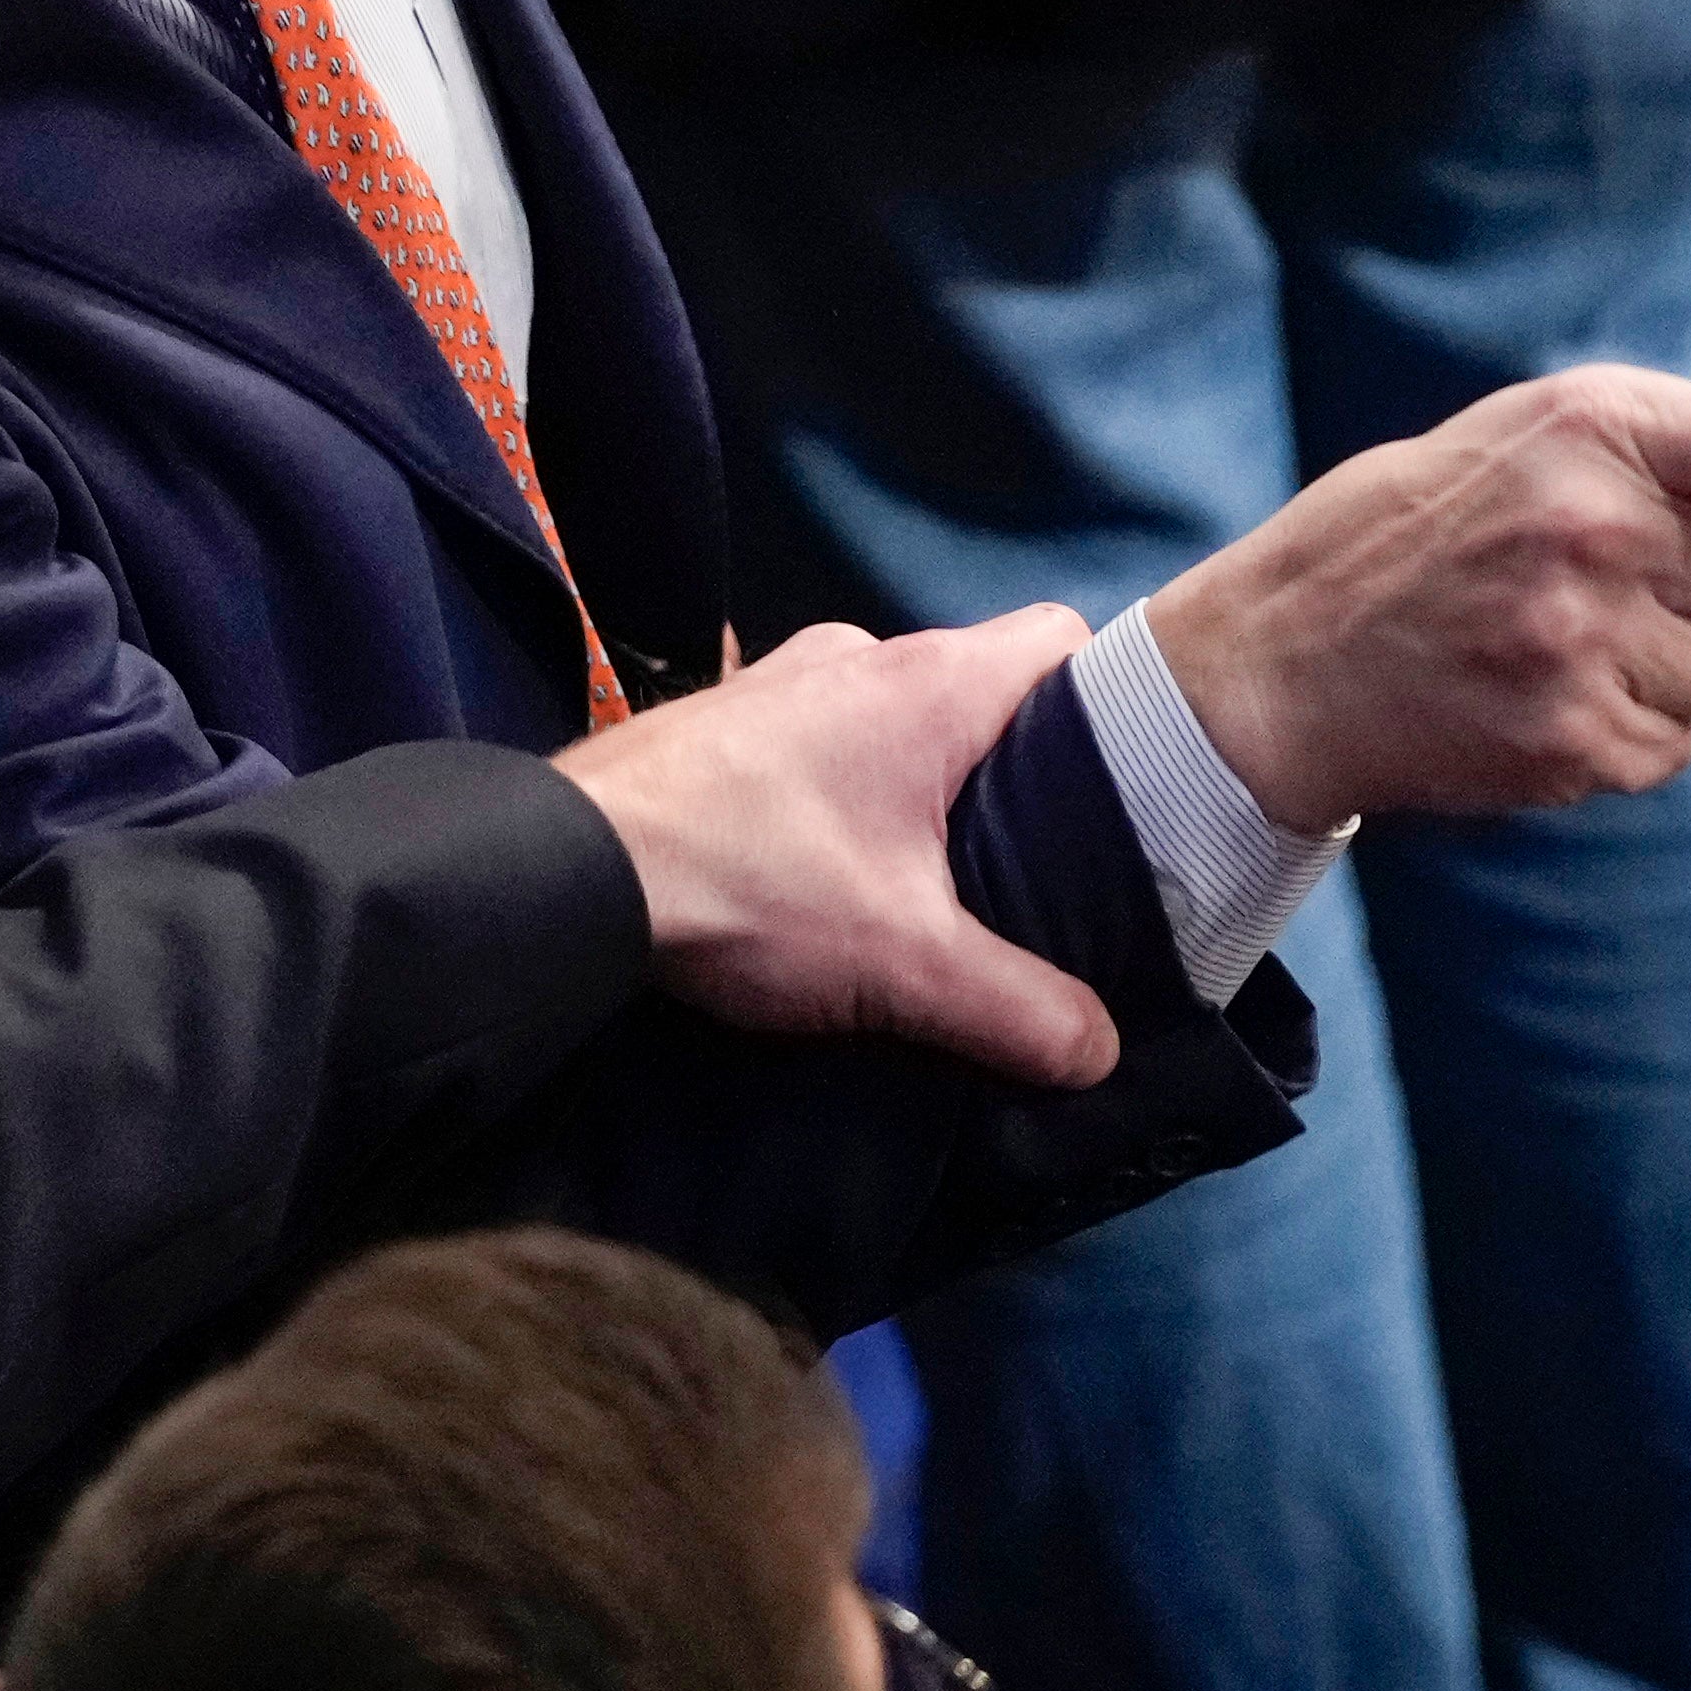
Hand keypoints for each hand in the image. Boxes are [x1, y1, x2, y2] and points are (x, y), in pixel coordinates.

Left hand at [555, 612, 1125, 1089]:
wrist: (563, 870)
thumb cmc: (747, 883)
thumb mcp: (904, 962)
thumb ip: (1017, 1007)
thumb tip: (1098, 1050)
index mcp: (929, 681)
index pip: (1064, 640)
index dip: (1110, 703)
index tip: (1126, 789)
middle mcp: (858, 658)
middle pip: (982, 692)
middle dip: (1016, 775)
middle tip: (1038, 870)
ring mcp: (777, 683)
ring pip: (894, 721)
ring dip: (920, 791)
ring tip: (934, 888)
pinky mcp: (718, 724)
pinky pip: (819, 744)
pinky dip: (843, 797)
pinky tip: (832, 877)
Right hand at [1146, 367, 1690, 833]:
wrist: (1272, 660)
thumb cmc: (1415, 535)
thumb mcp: (1524, 447)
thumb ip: (1655, 470)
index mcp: (1597, 422)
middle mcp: (1596, 523)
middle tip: (1588, 585)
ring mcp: (1579, 638)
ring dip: (1658, 673)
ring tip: (1536, 647)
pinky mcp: (1567, 738)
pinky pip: (1671, 753)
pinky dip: (1617, 739)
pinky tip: (1524, 705)